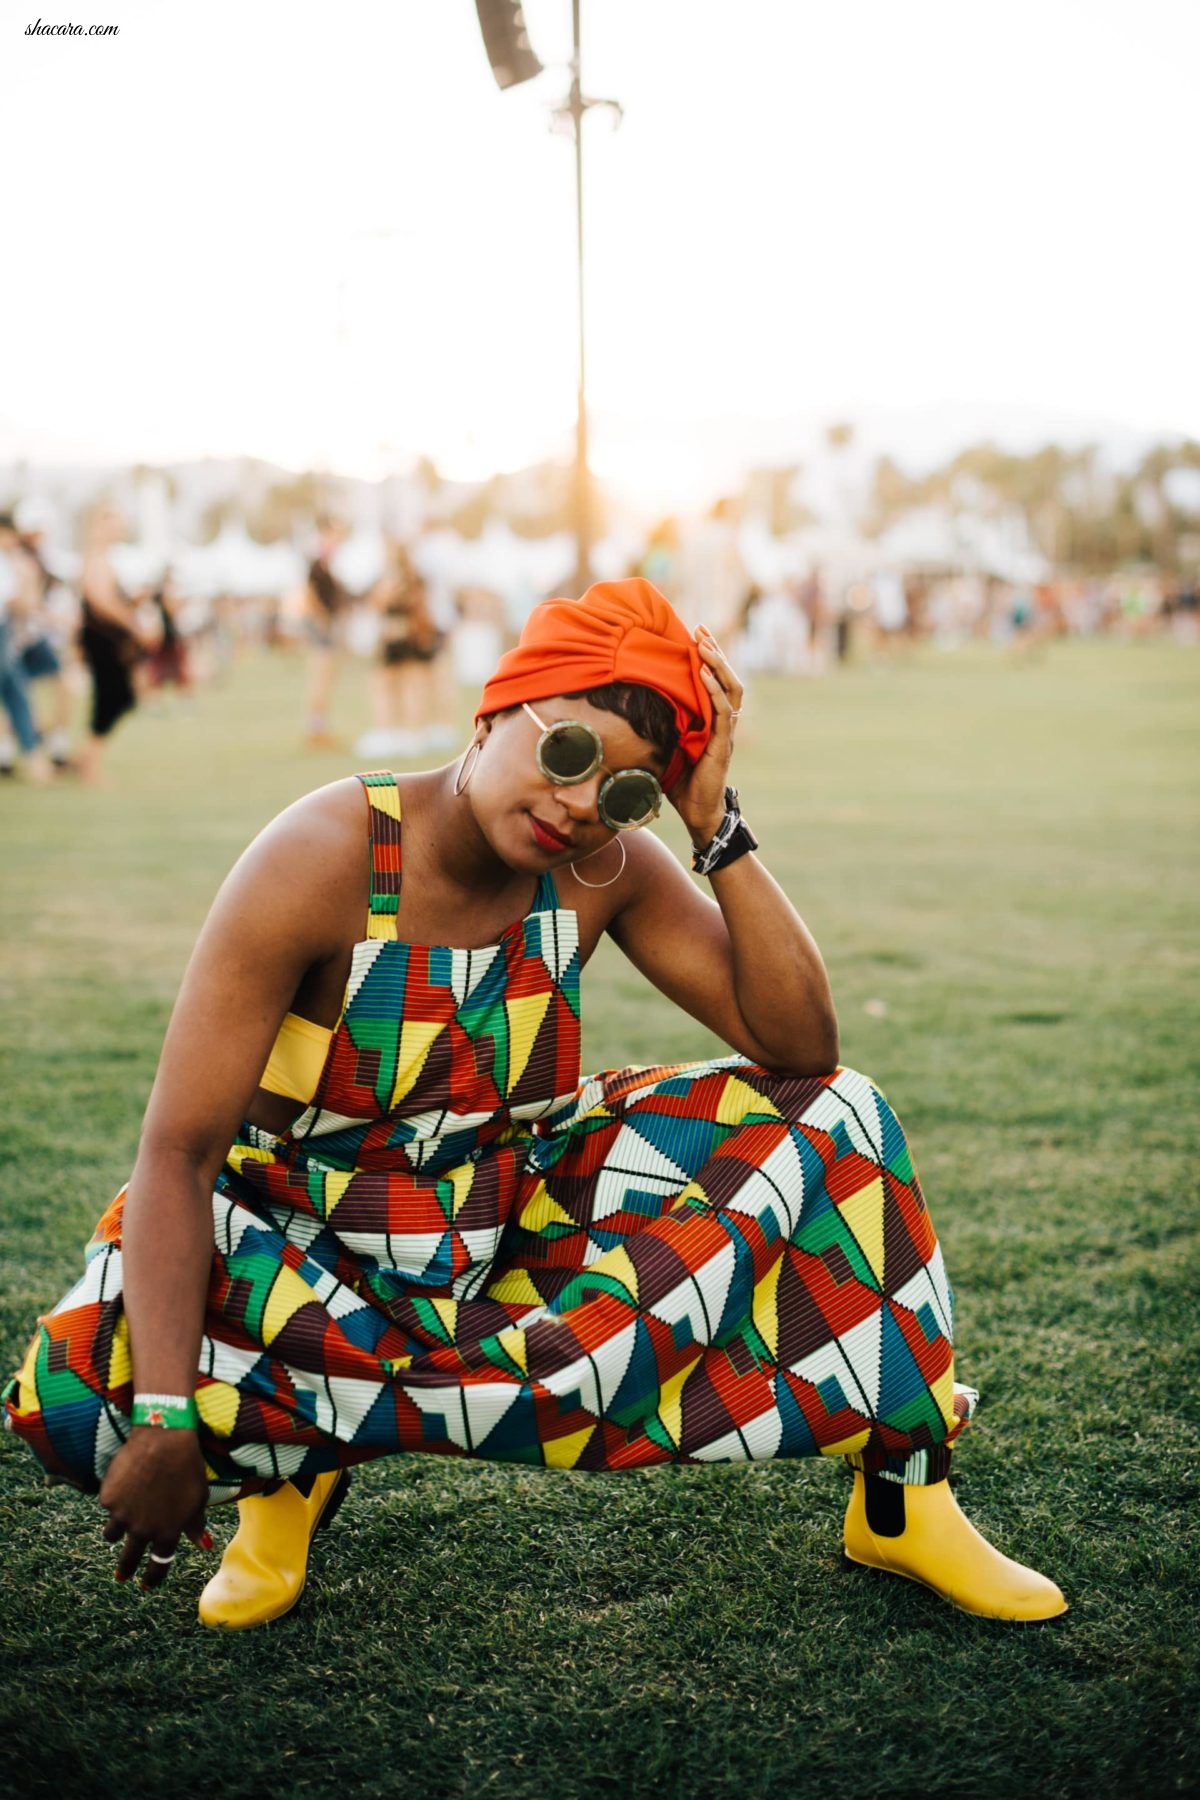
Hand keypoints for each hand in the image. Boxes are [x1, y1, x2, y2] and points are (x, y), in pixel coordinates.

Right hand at [99, 1428, 211, 1590]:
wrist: (165, 1440)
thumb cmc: (188, 1468)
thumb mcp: (198, 1498)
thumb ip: (196, 1525)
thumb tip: (205, 1546)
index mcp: (168, 1533)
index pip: (158, 1565)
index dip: (152, 1577)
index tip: (146, 1584)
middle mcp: (143, 1530)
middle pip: (128, 1560)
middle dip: (125, 1570)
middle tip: (122, 1576)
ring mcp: (122, 1515)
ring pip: (111, 1534)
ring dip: (115, 1532)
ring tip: (118, 1526)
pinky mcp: (108, 1499)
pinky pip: (108, 1506)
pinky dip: (114, 1500)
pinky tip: (123, 1483)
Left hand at [670, 625, 744, 843]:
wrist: (698, 814)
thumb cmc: (681, 783)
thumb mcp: (667, 746)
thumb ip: (661, 725)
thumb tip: (630, 707)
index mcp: (712, 720)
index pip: (716, 680)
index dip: (709, 656)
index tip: (696, 632)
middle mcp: (723, 723)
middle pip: (727, 678)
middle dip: (715, 651)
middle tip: (701, 629)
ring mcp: (725, 733)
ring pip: (731, 690)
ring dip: (718, 666)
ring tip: (705, 645)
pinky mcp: (722, 746)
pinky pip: (723, 713)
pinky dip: (714, 691)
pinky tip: (703, 675)